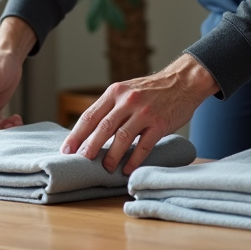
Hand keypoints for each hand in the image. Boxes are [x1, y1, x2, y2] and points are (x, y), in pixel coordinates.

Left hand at [60, 54, 218, 173]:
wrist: (183, 81)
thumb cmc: (152, 90)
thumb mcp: (127, 90)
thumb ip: (111, 107)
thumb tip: (90, 133)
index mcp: (115, 92)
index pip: (90, 115)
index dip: (76, 134)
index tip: (67, 150)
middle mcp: (127, 100)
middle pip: (102, 127)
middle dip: (89, 147)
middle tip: (81, 161)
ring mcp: (144, 112)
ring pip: (121, 137)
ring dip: (111, 156)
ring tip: (105, 168)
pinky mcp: (160, 123)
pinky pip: (143, 146)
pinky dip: (133, 160)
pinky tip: (126, 169)